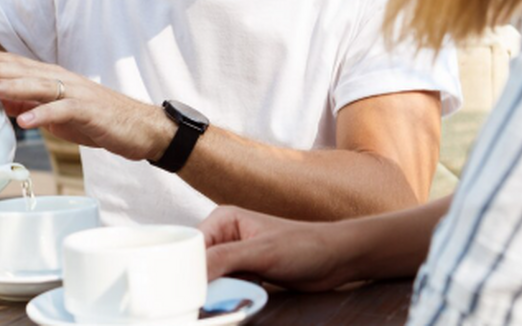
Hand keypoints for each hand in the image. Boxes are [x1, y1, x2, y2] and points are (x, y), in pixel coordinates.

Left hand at [0, 46, 174, 161]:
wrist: (140, 128)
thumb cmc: (99, 119)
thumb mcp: (59, 113)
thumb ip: (33, 105)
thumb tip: (4, 103)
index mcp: (55, 78)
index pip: (18, 65)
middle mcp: (63, 80)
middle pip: (23, 71)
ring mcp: (76, 94)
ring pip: (38, 87)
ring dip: (9, 86)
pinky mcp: (88, 111)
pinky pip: (62, 112)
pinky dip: (42, 115)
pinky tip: (23, 121)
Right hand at [200, 206, 353, 290]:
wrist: (336, 259)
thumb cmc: (306, 245)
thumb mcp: (262, 252)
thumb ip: (224, 260)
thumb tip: (192, 274)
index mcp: (223, 219)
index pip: (190, 246)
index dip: (185, 269)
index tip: (186, 291)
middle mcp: (225, 236)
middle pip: (196, 264)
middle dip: (201, 283)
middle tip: (206, 300)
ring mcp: (234, 256)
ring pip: (209, 279)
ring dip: (216, 293)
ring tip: (227, 298)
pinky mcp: (244, 273)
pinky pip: (225, 288)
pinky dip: (228, 297)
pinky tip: (237, 299)